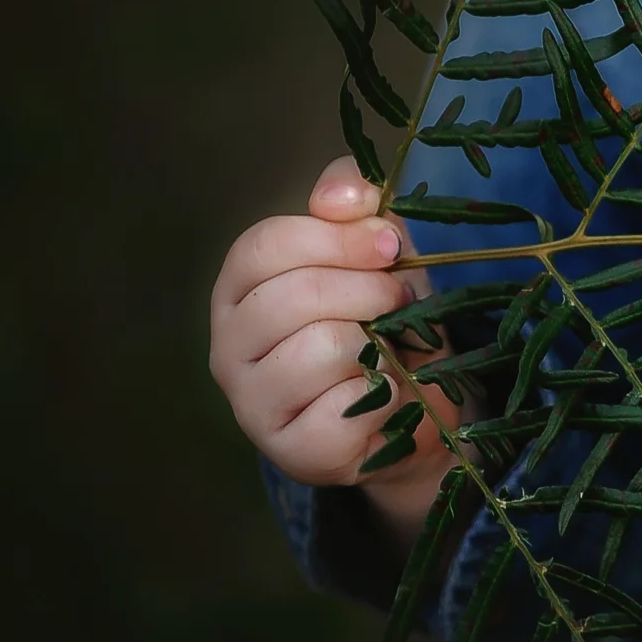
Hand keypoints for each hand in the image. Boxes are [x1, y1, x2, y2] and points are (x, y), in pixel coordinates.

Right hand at [208, 157, 462, 543]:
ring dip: (378, 345)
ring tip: (388, 351)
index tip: (389, 244)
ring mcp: (251, 404)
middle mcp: (227, 347)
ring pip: (321, 348)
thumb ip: (350, 205)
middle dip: (367, 291)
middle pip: (294, 295)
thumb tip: (346, 191)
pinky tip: (385, 398)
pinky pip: (346, 407)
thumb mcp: (371, 252)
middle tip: (399, 301)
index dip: (334, 237)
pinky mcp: (290, 451)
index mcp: (238, 290)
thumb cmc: (380, 322)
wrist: (414, 410)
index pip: (263, 246)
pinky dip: (384, 397)